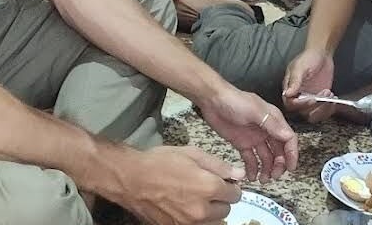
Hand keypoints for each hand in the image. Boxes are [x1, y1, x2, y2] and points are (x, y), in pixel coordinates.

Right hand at [113, 146, 242, 224]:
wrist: (131, 179)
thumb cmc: (160, 162)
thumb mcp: (191, 154)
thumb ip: (219, 165)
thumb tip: (239, 174)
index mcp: (209, 187)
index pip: (235, 194)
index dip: (229, 185)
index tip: (222, 181)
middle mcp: (202, 210)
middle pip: (226, 210)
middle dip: (220, 199)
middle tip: (206, 188)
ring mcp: (189, 223)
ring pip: (215, 222)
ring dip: (211, 213)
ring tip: (196, 200)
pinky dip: (197, 220)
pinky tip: (185, 207)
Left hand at [199, 86, 298, 181]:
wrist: (212, 100)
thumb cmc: (234, 100)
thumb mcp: (254, 110)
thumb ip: (270, 124)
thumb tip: (286, 136)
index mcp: (273, 120)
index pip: (288, 139)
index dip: (292, 154)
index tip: (291, 168)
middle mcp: (266, 130)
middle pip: (278, 151)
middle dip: (278, 165)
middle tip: (274, 176)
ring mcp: (254, 137)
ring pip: (266, 157)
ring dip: (266, 169)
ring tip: (262, 180)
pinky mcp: (242, 143)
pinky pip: (250, 159)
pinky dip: (252, 168)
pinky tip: (251, 176)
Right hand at [282, 48, 335, 122]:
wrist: (322, 54)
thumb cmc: (309, 57)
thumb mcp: (300, 67)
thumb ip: (294, 81)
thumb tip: (287, 94)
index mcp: (290, 89)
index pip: (291, 104)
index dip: (302, 104)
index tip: (313, 99)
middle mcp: (299, 97)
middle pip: (303, 113)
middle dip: (316, 107)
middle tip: (324, 95)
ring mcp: (310, 100)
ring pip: (314, 115)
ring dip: (324, 109)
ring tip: (330, 95)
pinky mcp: (320, 101)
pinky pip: (323, 112)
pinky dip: (330, 109)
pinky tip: (333, 98)